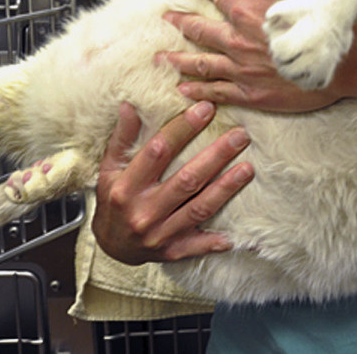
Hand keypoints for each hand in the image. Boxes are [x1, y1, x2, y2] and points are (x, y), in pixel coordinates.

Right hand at [92, 101, 252, 264]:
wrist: (109, 246)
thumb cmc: (113, 200)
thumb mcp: (110, 168)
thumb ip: (122, 138)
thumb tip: (130, 105)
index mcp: (126, 187)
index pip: (158, 151)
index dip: (183, 128)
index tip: (206, 109)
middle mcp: (143, 211)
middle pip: (187, 180)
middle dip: (216, 156)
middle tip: (240, 136)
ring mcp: (159, 234)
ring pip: (199, 208)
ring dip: (226, 189)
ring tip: (248, 169)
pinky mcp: (171, 251)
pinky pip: (198, 246)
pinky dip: (217, 240)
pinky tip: (239, 232)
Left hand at [162, 0, 342, 111]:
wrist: (345, 64)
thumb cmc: (323, 27)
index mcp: (248, 11)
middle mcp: (238, 40)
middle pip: (200, 29)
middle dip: (181, 22)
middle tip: (166, 18)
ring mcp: (242, 69)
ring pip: (201, 62)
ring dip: (178, 59)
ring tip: (161, 58)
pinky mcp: (251, 93)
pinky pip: (217, 91)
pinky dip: (198, 90)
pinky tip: (183, 89)